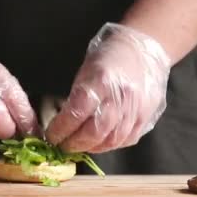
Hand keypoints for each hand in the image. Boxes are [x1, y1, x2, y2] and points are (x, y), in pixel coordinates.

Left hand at [46, 23, 170, 152]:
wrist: (143, 48)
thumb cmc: (108, 57)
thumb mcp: (86, 71)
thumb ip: (76, 98)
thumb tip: (63, 124)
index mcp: (101, 81)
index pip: (77, 113)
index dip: (61, 129)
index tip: (51, 136)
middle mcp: (121, 98)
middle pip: (95, 132)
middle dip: (74, 143)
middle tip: (63, 145)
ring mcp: (136, 109)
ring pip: (111, 140)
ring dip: (91, 147)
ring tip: (79, 146)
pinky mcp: (146, 117)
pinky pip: (126, 139)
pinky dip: (109, 145)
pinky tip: (99, 143)